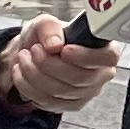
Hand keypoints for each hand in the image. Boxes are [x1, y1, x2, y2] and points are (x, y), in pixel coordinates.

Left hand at [0, 14, 115, 114]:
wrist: (34, 53)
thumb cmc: (48, 37)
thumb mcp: (46, 23)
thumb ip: (50, 27)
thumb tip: (54, 44)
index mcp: (104, 50)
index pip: (107, 58)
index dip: (85, 56)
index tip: (64, 50)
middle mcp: (100, 74)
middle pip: (80, 78)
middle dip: (49, 64)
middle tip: (34, 49)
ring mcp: (86, 93)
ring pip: (61, 91)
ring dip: (34, 73)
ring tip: (24, 57)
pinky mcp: (70, 105)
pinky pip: (48, 102)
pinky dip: (28, 86)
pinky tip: (22, 72)